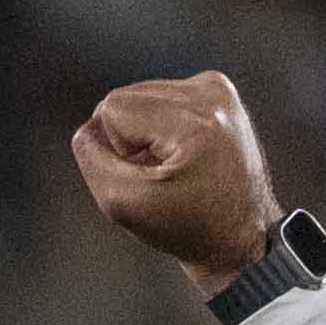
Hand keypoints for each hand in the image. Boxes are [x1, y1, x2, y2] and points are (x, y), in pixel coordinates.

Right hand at [67, 72, 278, 286]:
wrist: (239, 234)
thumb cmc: (191, 226)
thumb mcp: (123, 204)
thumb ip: (92, 160)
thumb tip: (87, 131)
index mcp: (193, 120)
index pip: (112, 107)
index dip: (114, 148)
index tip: (142, 174)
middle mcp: (211, 93)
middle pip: (127, 98)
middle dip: (129, 139)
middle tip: (156, 173)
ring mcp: (218, 90)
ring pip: (143, 98)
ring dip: (144, 135)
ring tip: (170, 165)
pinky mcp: (219, 94)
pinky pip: (163, 100)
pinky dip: (161, 128)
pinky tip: (179, 154)